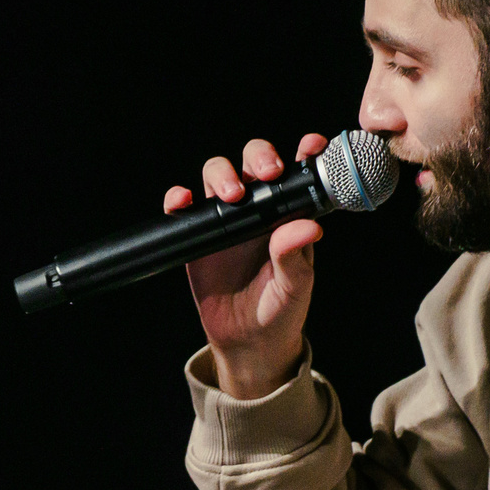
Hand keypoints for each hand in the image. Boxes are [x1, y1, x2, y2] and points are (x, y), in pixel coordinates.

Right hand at [170, 134, 329, 398]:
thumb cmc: (281, 312)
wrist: (247, 343)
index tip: (310, 146)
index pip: (298, 173)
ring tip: (229, 196)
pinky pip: (184, 208)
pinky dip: (178, 197)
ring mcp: (226, 219)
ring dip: (221, 174)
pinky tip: (182, 201)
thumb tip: (308, 226)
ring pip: (218, 175)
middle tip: (267, 173)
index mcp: (290, 215)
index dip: (305, 153)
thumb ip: (296, 256)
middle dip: (259, 156)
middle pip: (253, 162)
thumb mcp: (295, 287)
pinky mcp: (198, 235)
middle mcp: (259, 209)